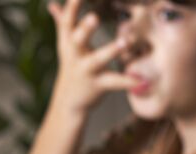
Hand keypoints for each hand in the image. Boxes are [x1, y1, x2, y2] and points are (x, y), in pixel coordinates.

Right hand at [48, 0, 138, 114]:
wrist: (68, 102)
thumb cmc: (71, 67)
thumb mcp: (65, 46)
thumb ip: (62, 23)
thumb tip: (53, 5)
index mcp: (67, 43)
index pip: (67, 21)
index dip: (72, 7)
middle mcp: (74, 56)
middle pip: (77, 40)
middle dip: (85, 28)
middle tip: (95, 17)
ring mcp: (86, 71)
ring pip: (97, 60)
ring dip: (111, 50)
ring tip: (126, 42)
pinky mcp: (98, 86)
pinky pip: (115, 82)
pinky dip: (128, 81)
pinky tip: (142, 79)